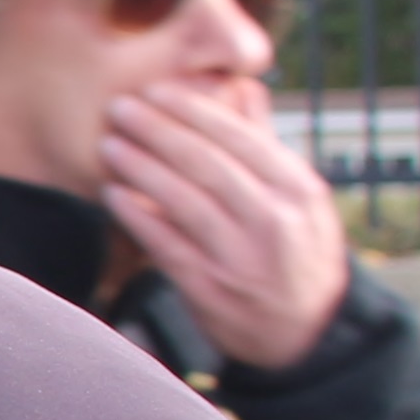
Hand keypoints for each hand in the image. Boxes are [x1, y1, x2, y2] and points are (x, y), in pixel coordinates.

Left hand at [97, 80, 351, 370]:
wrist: (309, 332)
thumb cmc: (296, 250)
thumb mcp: (301, 199)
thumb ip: (267, 144)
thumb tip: (245, 87)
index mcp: (298, 190)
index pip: (240, 138)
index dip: (192, 110)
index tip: (155, 89)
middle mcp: (274, 220)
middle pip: (207, 164)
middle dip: (158, 131)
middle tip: (120, 107)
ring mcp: (242, 257)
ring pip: (184, 201)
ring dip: (141, 168)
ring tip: (110, 144)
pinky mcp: (211, 288)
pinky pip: (167, 245)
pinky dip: (138, 217)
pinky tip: (113, 193)